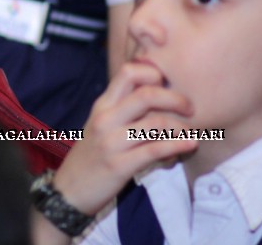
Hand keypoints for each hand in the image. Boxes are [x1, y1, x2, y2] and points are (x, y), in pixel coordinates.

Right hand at [50, 62, 196, 215]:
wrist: (69, 189)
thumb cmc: (92, 155)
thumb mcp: (101, 125)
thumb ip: (123, 109)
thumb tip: (158, 95)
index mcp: (102, 105)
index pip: (128, 73)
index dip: (153, 72)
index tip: (168, 85)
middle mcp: (105, 118)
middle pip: (146, 95)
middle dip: (176, 99)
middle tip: (190, 108)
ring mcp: (111, 142)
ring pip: (155, 124)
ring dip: (181, 127)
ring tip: (192, 133)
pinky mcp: (119, 165)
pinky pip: (155, 150)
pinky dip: (178, 146)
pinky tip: (190, 145)